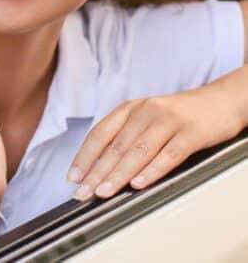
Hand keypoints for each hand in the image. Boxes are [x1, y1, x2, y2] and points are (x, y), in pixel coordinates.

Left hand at [67, 83, 243, 200]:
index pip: (100, 133)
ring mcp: (168, 121)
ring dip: (118, 174)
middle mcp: (145, 112)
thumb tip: (101, 168)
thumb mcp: (146, 118)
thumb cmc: (178, 115)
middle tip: (83, 192)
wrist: (219, 101)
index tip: (73, 177)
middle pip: (116, 146)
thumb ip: (127, 137)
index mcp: (130, 109)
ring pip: (138, 151)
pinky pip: (169, 154)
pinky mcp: (191, 133)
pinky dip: (152, 170)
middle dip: (96, 172)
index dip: (84, 156)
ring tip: (103, 192)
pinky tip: (138, 183)